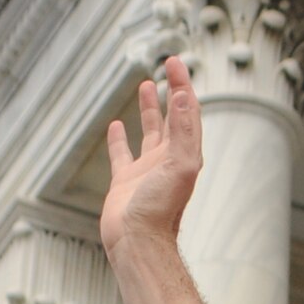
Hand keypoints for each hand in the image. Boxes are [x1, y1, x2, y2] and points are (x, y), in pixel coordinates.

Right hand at [101, 55, 202, 258]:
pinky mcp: (125, 181)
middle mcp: (167, 160)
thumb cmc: (160, 209)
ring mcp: (146, 170)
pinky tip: (116, 126)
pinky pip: (122, 155)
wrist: (137, 241)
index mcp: (184, 154)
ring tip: (146, 85)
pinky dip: (119, 139)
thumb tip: (182, 95)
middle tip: (167, 66)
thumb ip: (182, 129)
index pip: (187, 110)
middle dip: (171, 90)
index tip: (174, 62)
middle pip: (172, 117)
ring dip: (149, 108)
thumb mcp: (179, 165)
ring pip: (149, 131)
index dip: (183, 84)